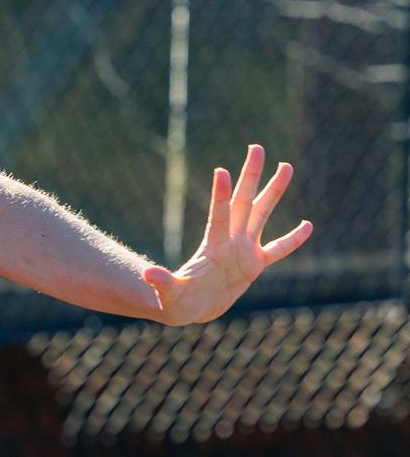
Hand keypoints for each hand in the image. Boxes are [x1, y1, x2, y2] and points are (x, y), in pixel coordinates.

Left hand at [141, 144, 312, 326]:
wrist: (187, 309)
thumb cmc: (175, 301)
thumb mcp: (168, 294)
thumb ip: (163, 283)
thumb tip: (148, 275)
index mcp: (213, 246)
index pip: (218, 215)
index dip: (219, 195)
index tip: (221, 170)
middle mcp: (230, 241)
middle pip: (243, 201)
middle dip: (251, 176)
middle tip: (257, 147)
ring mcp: (244, 250)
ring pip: (262, 214)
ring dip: (274, 191)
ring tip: (286, 166)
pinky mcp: (254, 265)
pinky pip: (279, 250)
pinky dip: (293, 240)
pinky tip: (308, 225)